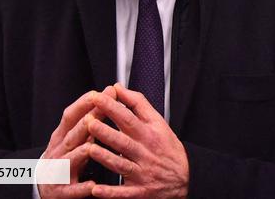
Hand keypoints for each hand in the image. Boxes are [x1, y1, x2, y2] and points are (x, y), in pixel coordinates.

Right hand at [38, 86, 116, 198]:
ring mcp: (56, 172)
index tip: (100, 92)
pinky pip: (71, 190)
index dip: (84, 104)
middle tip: (94, 116)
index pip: (70, 117)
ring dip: (78, 154)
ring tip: (89, 148)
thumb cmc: (67, 159)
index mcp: (61, 137)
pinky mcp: (60, 192)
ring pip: (67, 161)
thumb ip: (89, 120)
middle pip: (71, 136)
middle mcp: (57, 152)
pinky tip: (92, 185)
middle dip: (82, 125)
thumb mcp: (74, 138)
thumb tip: (110, 94)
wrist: (47, 189)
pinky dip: (81, 188)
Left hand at [86, 83, 188, 198]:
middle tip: (88, 121)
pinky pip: (123, 193)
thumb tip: (118, 87)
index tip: (97, 97)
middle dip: (106, 132)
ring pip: (121, 165)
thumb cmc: (168, 147)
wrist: (186, 176)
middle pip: (123, 141)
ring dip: (106, 158)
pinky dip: (110, 193)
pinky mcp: (139, 191)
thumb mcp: (159, 122)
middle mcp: (145, 153)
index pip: (129, 118)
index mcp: (149, 134)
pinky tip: (96, 190)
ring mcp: (142, 173)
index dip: (113, 107)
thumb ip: (138, 104)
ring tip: (90, 150)